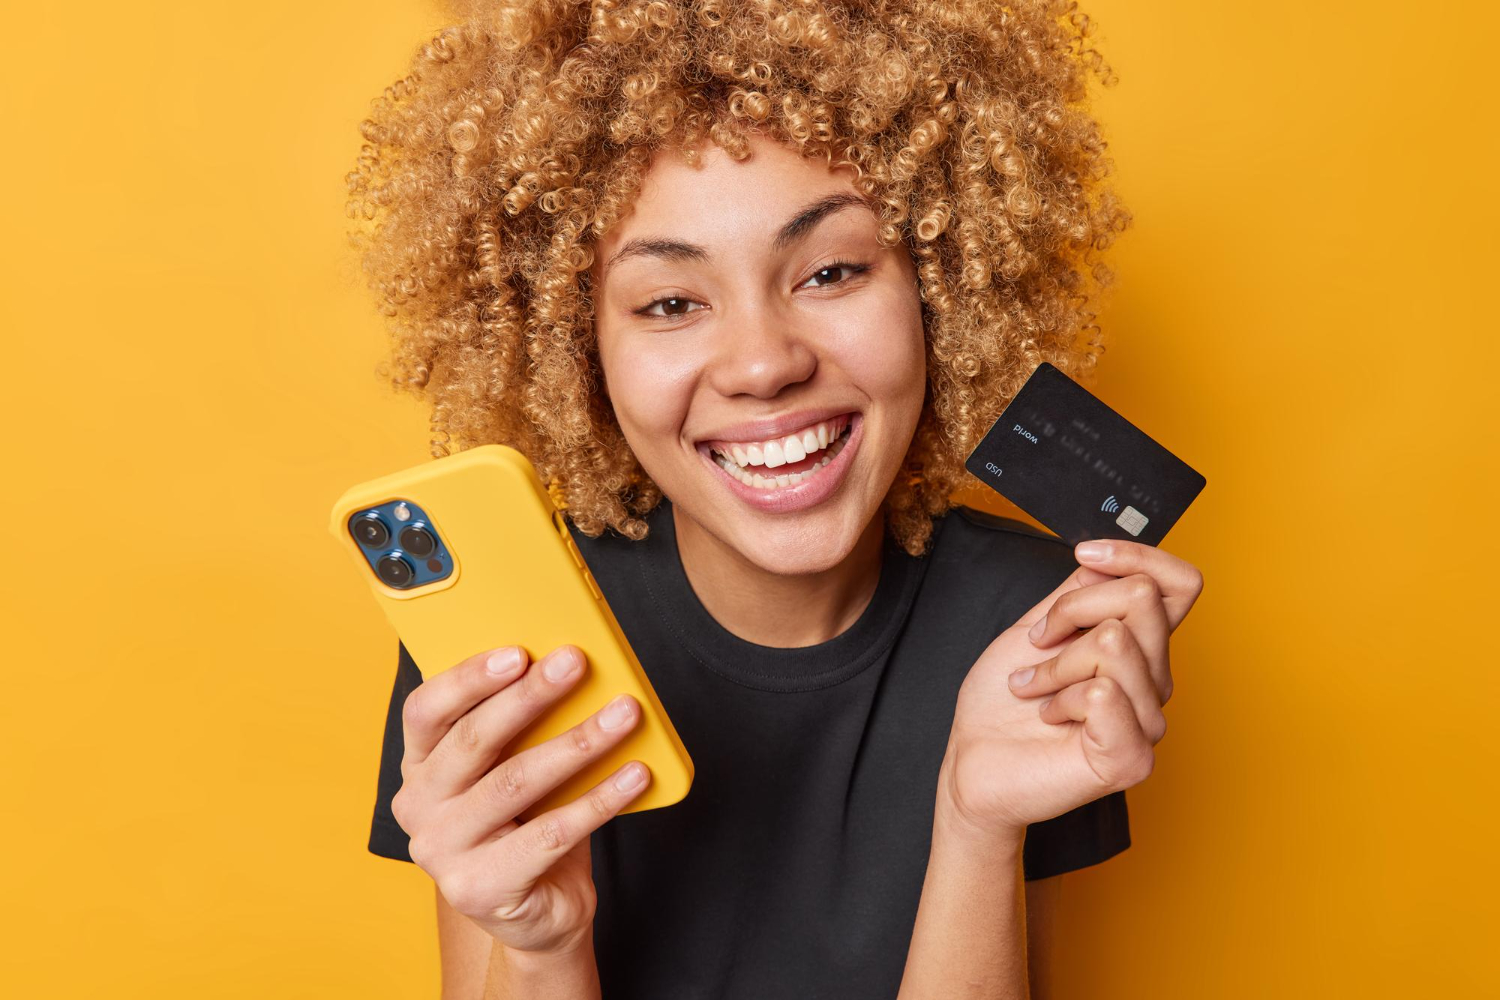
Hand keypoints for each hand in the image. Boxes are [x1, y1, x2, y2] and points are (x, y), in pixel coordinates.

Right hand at [390, 644, 652, 953]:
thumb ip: (523, 727)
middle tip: (576, 662)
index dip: (469, 677)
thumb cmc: (527, 823)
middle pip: (474, 740)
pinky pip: (550, 834)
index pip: (426, 709)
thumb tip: (570, 668)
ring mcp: (443, 852)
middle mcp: (418, 806)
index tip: (519, 651)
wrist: (537, 913)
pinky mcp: (480, 888)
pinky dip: (600, 799)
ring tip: (624, 713)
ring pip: (516, 782)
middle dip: (530, 696)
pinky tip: (635, 775)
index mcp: (419, 765)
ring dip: (578, 741)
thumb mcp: (514, 767)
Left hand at [940, 539, 1203, 836]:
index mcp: (1139, 649)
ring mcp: (1148, 722)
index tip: (1085, 553)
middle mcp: (1154, 683)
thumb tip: (1106, 559)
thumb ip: (1078, 592)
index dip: (1138, 555)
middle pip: (1142, 597)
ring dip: (1056, 663)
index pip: (1180, 584)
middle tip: (1039, 645)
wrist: (973, 761)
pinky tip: (1051, 717)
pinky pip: (1103, 692)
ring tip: (1037, 690)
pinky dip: (1061, 698)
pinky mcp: (1132, 757)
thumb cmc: (1002, 703)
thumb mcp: (1036, 629)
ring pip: (1116, 642)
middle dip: (1072, 609)